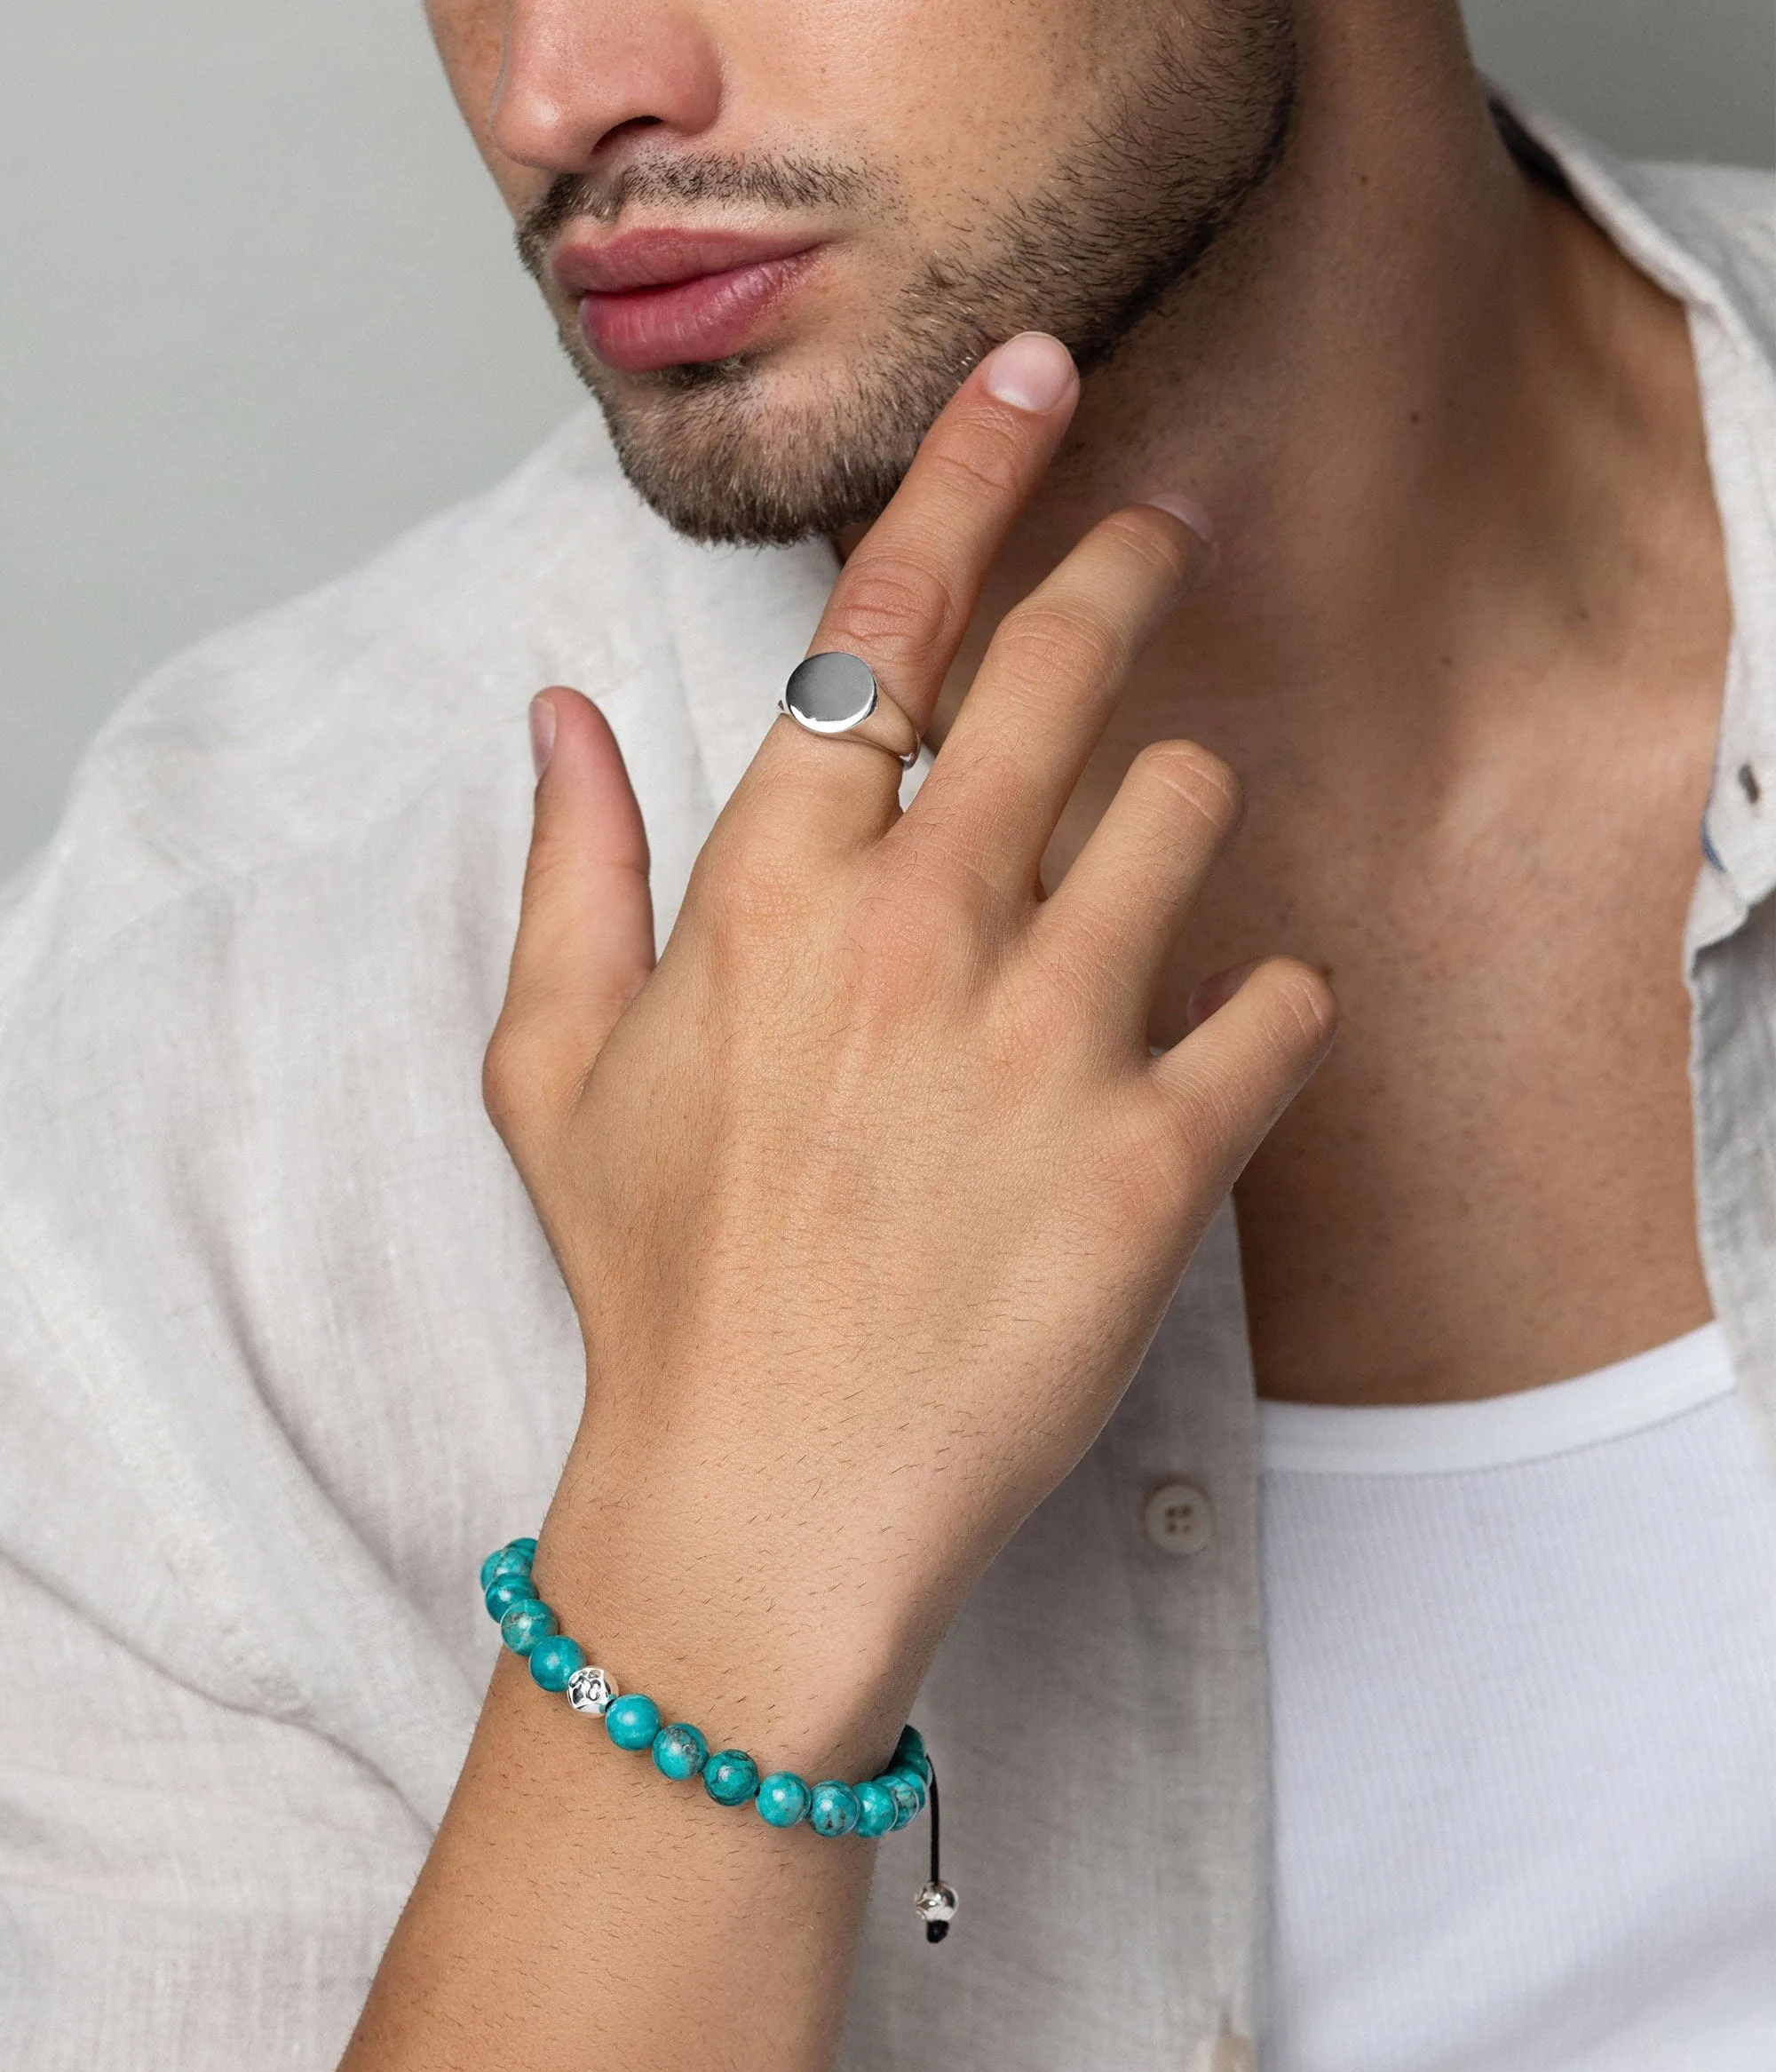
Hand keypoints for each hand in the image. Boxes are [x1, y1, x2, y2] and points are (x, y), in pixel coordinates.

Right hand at [485, 333, 1334, 1757]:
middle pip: (1071, 670)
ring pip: (1192, 810)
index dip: (970, 471)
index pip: (890, 622)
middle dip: (1128, 574)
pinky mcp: (1156, 1158)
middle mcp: (923, 929)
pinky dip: (1271, 1009)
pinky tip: (1222, 1043)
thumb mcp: (552, 1073)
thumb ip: (568, 874)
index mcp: (777, 892)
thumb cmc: (660, 1290)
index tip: (1038, 376)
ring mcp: (1050, 1037)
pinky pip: (1283, 1008)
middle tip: (1162, 541)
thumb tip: (553, 717)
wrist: (766, 1498)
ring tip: (1151, 869)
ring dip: (1185, 813)